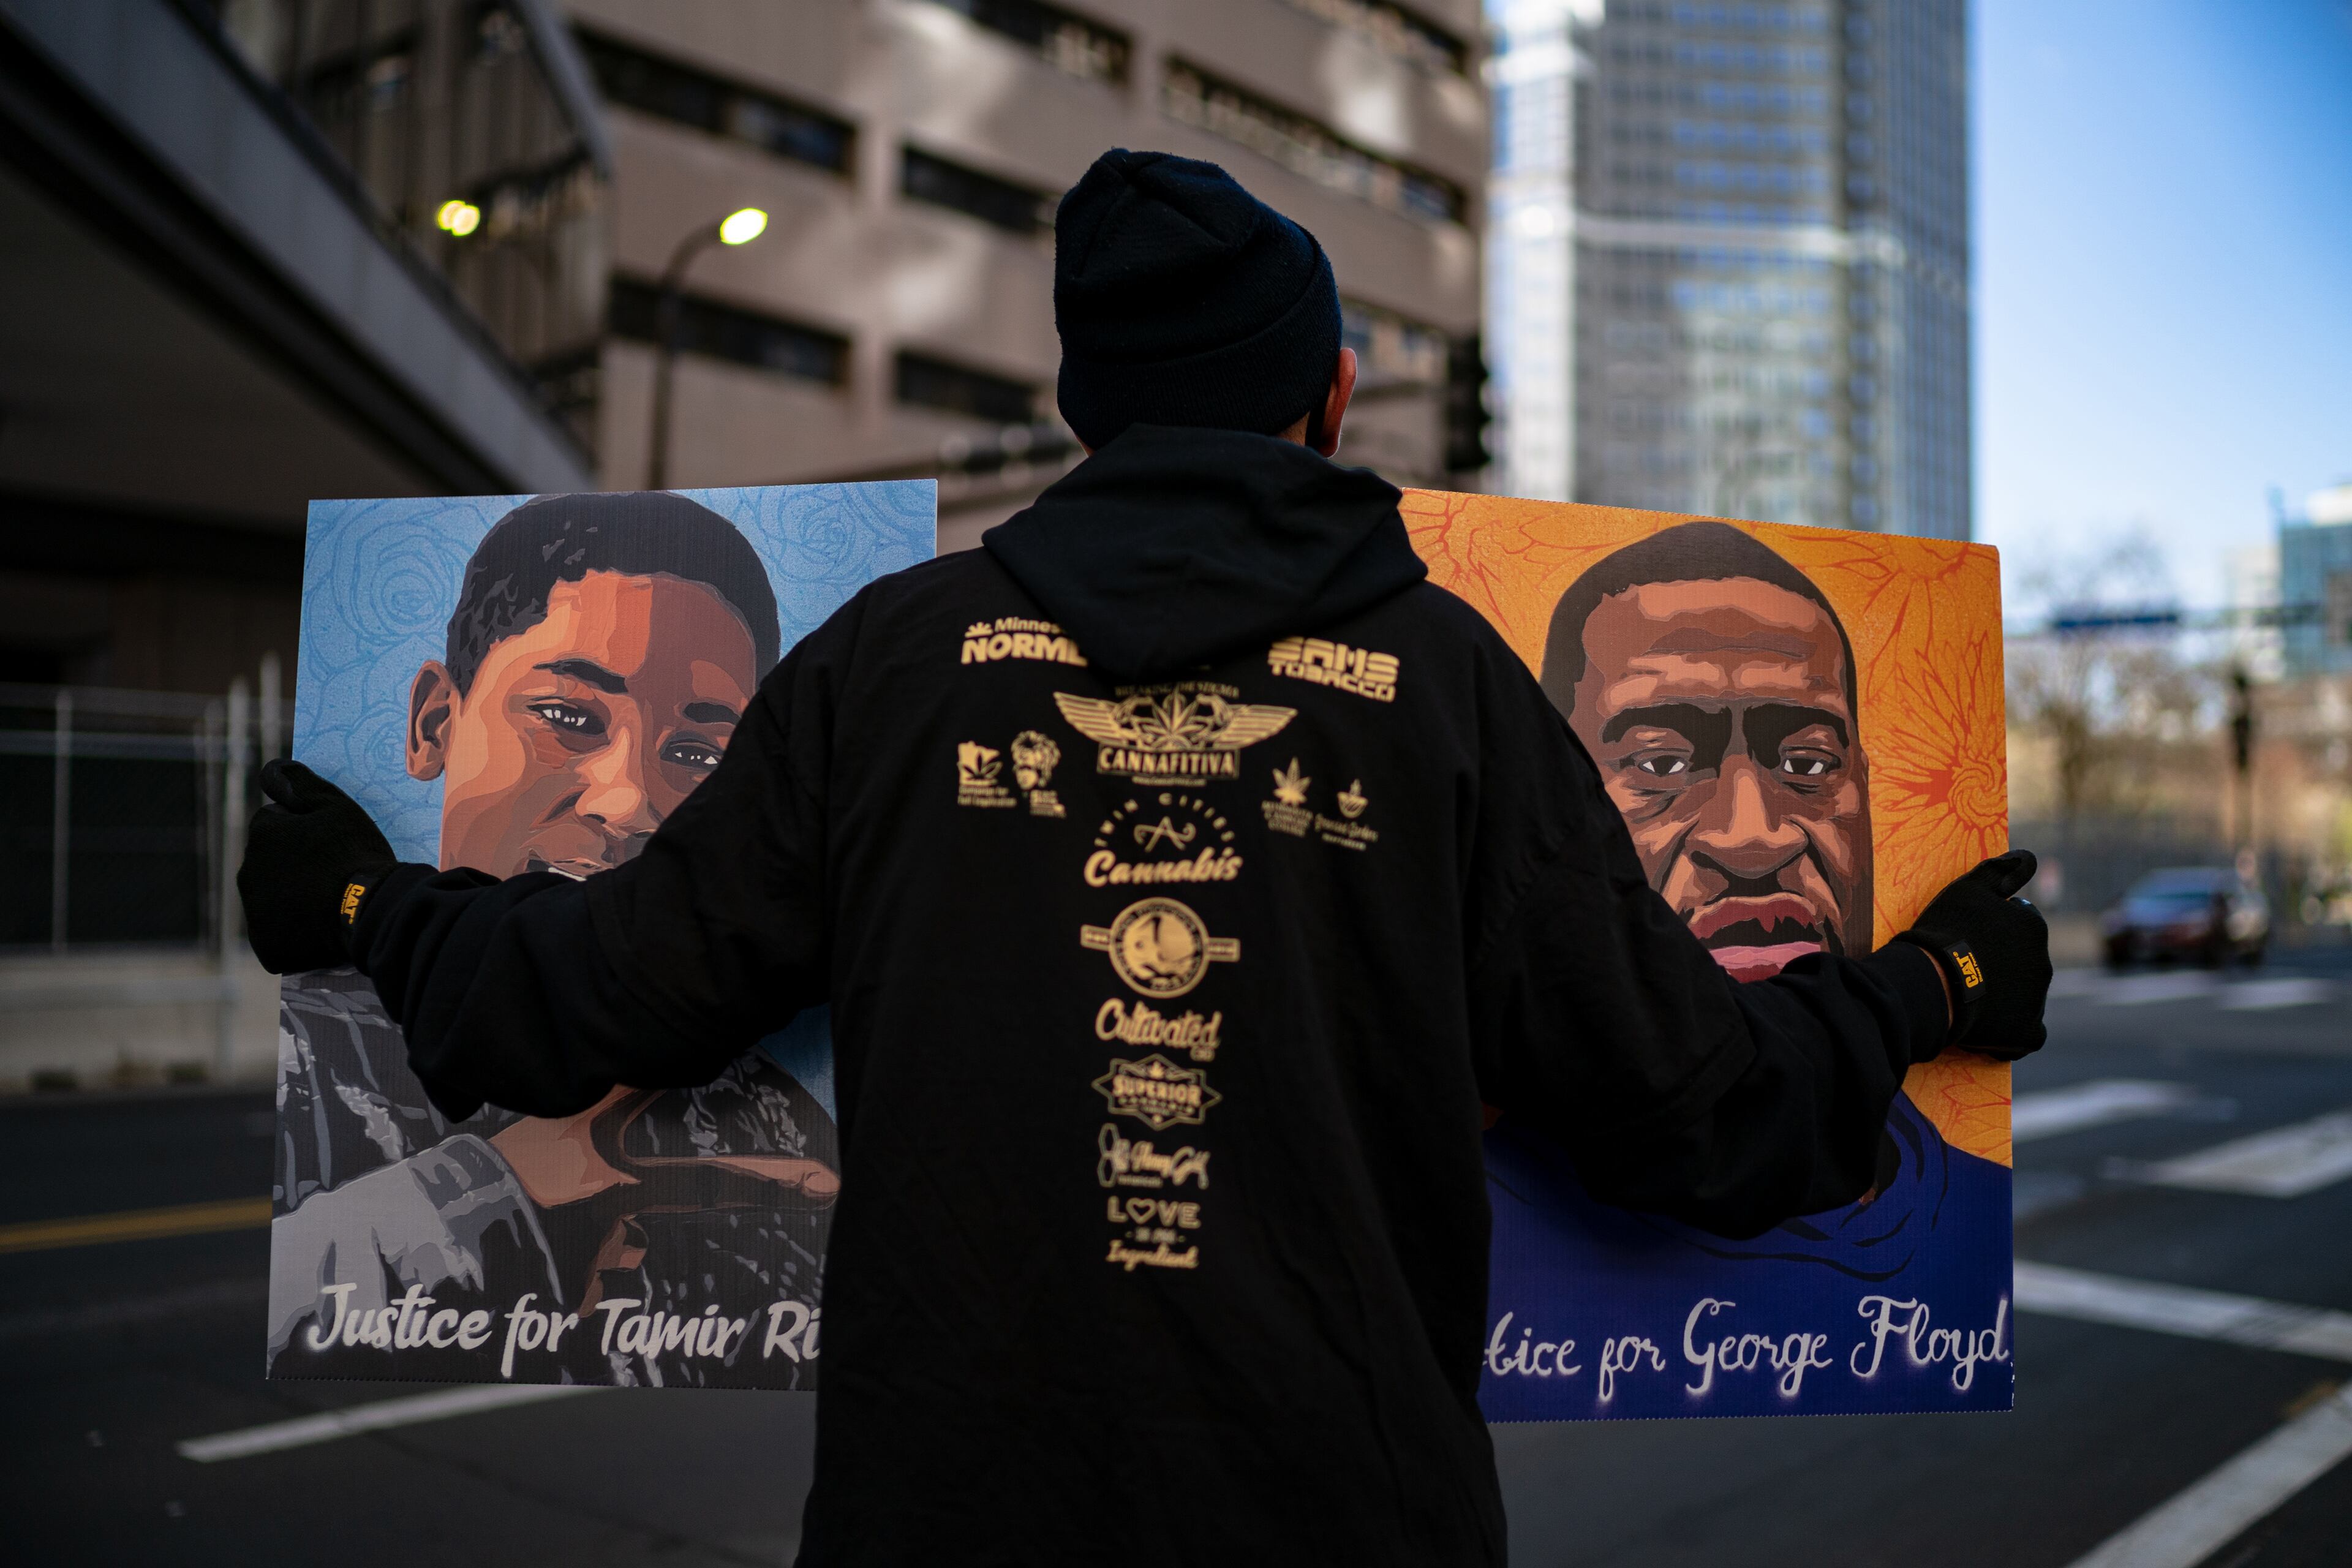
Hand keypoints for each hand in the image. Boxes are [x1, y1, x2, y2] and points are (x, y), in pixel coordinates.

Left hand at [238, 760, 396, 973]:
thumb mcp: (336, 807)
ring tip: (331, 903)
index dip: (305, 831)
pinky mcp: (267, 947)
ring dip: (293, 897)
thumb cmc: (356, 855)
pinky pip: (278, 935)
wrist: (372, 913)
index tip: (332, 845)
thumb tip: (270, 768)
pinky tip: (322, 928)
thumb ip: (300, 784)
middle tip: (333, 875)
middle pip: (271, 863)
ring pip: (273, 898)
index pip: (276, 825)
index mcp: (262, 836)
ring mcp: (255, 914)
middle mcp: (247, 873)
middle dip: (295, 865)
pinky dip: (295, 932)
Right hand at [1898, 850, 2051, 1060]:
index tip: (1970, 937)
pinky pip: (2027, 1034)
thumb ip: (2000, 870)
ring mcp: (2037, 1000)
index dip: (1994, 929)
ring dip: (2005, 995)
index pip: (2019, 923)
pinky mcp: (2026, 1032)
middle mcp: (2043, 962)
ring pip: (2025, 995)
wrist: (1932, 982)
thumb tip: (2029, 856)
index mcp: (2033, 927)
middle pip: (2023, 960)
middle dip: (2002, 962)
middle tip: (1967, 967)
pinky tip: (1990, 1031)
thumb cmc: (1946, 931)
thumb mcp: (1968, 890)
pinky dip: (2013, 1033)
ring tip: (1970, 997)